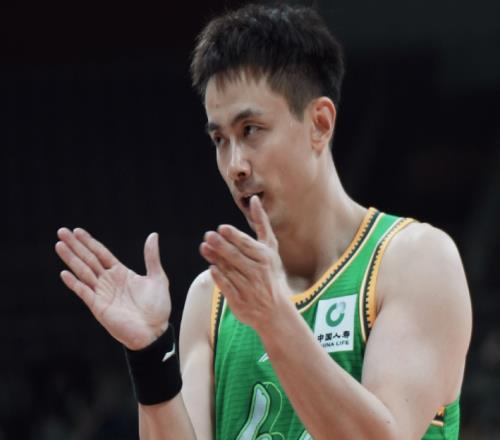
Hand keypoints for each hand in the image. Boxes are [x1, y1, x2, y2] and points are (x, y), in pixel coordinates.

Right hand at [55, 228, 170, 349]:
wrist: (155, 331)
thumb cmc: (157, 307)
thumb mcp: (157, 277)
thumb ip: (152, 257)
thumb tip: (153, 235)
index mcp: (120, 273)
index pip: (101, 253)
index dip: (89, 242)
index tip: (77, 230)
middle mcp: (108, 281)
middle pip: (88, 259)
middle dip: (75, 246)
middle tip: (61, 231)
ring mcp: (102, 293)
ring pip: (83, 272)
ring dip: (71, 259)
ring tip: (59, 245)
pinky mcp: (99, 307)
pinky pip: (84, 293)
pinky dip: (75, 283)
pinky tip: (65, 273)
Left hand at [200, 196, 290, 331]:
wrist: (274, 309)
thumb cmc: (270, 272)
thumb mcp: (270, 247)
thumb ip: (262, 223)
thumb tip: (253, 199)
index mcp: (265, 257)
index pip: (246, 245)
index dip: (233, 236)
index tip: (221, 228)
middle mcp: (257, 271)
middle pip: (236, 256)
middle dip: (221, 245)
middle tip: (208, 235)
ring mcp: (248, 287)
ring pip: (228, 270)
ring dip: (215, 258)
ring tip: (204, 248)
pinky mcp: (239, 300)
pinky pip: (226, 286)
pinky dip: (218, 277)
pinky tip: (212, 267)